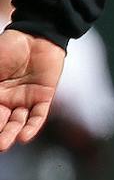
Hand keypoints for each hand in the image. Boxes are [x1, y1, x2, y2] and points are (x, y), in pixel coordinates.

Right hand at [0, 30, 64, 149]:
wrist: (35, 34)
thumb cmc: (7, 48)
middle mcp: (8, 100)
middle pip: (1, 122)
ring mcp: (26, 99)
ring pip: (18, 122)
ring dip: (10, 134)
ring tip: (4, 145)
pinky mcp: (44, 97)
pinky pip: (38, 115)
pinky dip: (32, 127)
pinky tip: (24, 137)